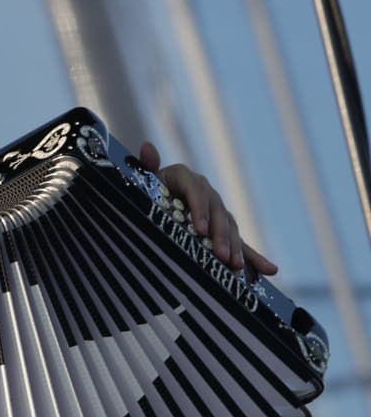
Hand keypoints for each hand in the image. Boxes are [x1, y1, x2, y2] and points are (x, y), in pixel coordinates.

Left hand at [139, 142, 277, 275]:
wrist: (152, 198)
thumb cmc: (146, 189)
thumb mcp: (145, 178)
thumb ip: (147, 166)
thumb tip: (147, 146)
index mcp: (186, 178)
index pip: (196, 192)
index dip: (200, 210)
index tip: (199, 230)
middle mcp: (206, 192)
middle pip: (217, 213)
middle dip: (220, 235)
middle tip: (221, 256)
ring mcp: (217, 211)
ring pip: (230, 228)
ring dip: (236, 247)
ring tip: (235, 266)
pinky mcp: (223, 229)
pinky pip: (240, 243)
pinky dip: (255, 257)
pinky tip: (271, 270)